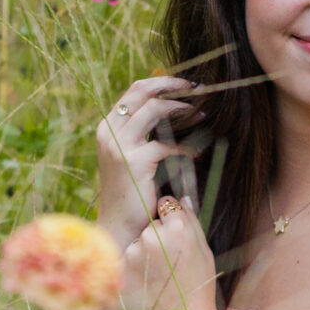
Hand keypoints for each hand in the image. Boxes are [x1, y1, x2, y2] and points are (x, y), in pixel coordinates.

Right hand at [95, 74, 202, 246]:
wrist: (119, 226)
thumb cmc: (131, 192)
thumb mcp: (131, 156)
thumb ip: (142, 133)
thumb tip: (171, 109)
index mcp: (107, 127)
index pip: (135, 91)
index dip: (162, 82)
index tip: (186, 85)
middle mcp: (109, 131)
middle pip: (142, 92)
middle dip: (173, 85)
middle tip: (198, 88)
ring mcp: (119, 145)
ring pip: (154, 109)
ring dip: (182, 109)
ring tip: (202, 114)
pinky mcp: (133, 162)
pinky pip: (167, 143)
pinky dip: (187, 145)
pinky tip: (200, 149)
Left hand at [119, 197, 220, 309]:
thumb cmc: (197, 290)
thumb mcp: (204, 253)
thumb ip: (192, 222)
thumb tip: (182, 198)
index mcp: (177, 228)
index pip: (165, 206)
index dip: (169, 222)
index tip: (174, 241)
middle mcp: (151, 236)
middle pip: (147, 226)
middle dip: (153, 239)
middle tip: (166, 267)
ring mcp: (131, 255)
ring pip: (133, 245)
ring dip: (139, 257)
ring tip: (155, 281)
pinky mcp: (116, 273)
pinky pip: (120, 263)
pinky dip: (127, 273)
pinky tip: (142, 289)